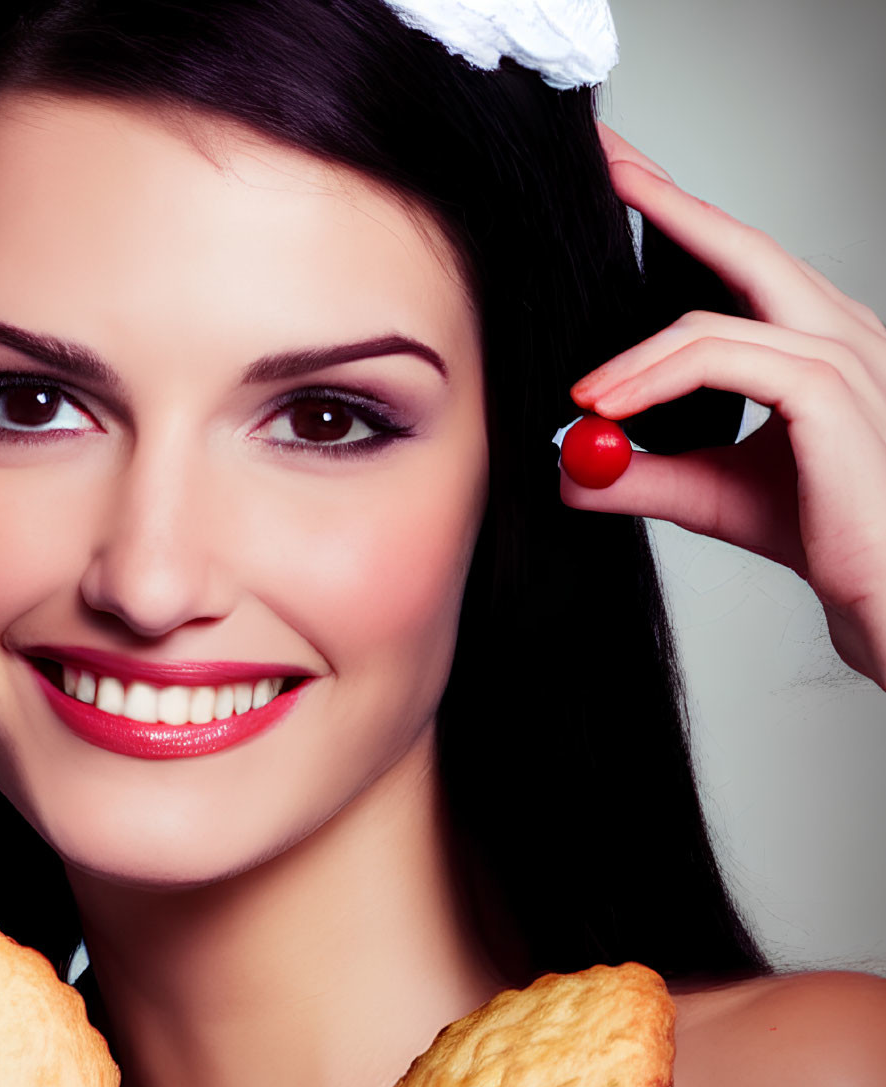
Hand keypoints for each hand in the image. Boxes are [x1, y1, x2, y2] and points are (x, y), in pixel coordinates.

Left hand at [562, 123, 885, 689]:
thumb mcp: (707, 494)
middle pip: (737, 244)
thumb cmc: (818, 532)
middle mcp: (835, 329)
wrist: (882, 586)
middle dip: (662, 202)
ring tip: (580, 393)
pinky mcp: (827, 391)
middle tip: (602, 166)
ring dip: (632, 354)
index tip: (623, 181)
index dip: (679, 216)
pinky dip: (654, 378)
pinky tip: (607, 406)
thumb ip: (641, 474)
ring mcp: (840, 353)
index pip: (737, 261)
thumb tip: (568, 467)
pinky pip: (722, 360)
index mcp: (813, 339)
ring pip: (712, 317)